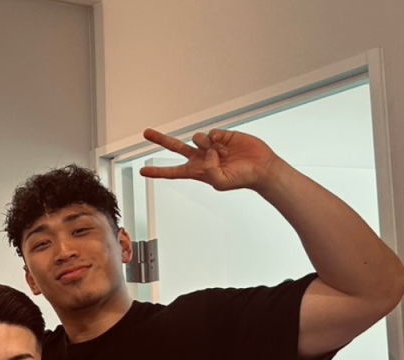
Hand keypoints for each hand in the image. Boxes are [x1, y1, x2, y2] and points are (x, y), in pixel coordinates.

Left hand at [140, 128, 281, 191]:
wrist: (260, 167)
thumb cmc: (241, 178)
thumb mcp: (220, 182)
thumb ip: (208, 170)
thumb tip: (204, 153)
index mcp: (196, 171)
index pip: (173, 172)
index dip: (158, 172)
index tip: (143, 172)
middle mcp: (200, 157)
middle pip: (175, 147)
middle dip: (160, 139)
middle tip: (146, 133)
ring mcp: (209, 145)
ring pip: (196, 139)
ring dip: (207, 146)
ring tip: (223, 154)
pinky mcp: (220, 135)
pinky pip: (210, 133)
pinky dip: (216, 139)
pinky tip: (225, 145)